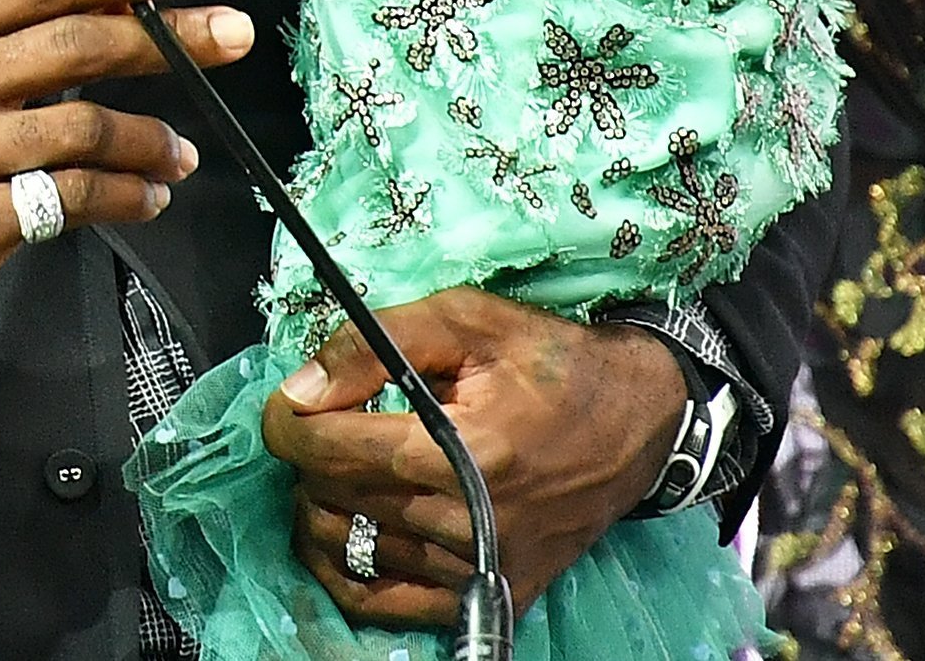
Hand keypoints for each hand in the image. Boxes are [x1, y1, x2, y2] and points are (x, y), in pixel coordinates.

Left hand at [258, 286, 683, 627]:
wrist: (638, 422)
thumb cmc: (551, 362)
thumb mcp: (466, 319)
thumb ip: (373, 345)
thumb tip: (302, 387)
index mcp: (462, 449)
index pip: (331, 450)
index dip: (286, 422)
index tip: (287, 405)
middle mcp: (468, 520)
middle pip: (333, 497)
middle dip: (308, 456)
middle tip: (325, 424)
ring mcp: (479, 567)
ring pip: (351, 549)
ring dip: (323, 506)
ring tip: (339, 470)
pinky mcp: (491, 591)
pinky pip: (388, 605)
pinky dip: (349, 573)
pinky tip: (344, 534)